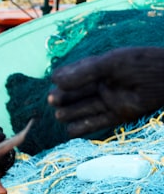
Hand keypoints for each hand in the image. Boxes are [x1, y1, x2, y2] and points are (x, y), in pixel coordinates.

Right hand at [48, 46, 163, 136]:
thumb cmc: (141, 64)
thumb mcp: (111, 63)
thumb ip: (84, 72)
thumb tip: (54, 80)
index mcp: (101, 68)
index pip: (75, 74)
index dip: (63, 78)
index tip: (54, 80)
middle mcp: (103, 85)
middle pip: (76, 94)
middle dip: (63, 97)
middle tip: (53, 100)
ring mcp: (110, 101)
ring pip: (83, 110)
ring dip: (70, 113)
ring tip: (60, 114)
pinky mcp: (118, 116)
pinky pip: (96, 123)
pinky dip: (82, 128)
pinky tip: (70, 130)